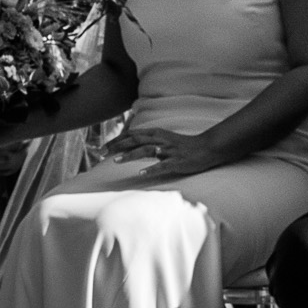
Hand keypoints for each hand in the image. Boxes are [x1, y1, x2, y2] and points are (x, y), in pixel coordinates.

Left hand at [105, 127, 227, 180]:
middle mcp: (159, 139)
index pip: (130, 134)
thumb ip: (147, 140)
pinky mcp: (176, 162)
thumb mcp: (162, 138)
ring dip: (129, 155)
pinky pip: (162, 166)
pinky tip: (140, 174)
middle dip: (116, 146)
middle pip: (134, 140)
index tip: (101, 148)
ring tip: (115, 161)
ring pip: (145, 151)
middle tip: (100, 153)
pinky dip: (150, 169)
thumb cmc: (182, 145)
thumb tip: (128, 143)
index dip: (115, 140)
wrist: (206, 148)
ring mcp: (168, 151)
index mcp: (155, 133)